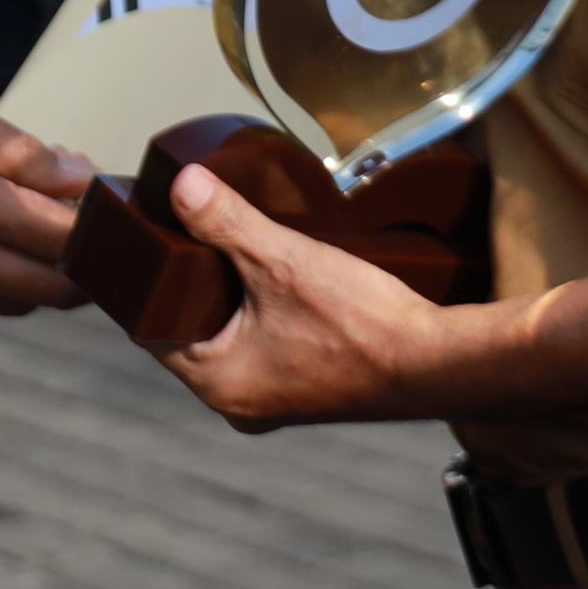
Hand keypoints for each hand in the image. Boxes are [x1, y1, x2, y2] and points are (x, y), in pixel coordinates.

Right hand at [0, 68, 94, 332]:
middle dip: (84, 264)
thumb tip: (79, 178)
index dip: (98, 222)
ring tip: (39, 239)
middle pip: (48, 287)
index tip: (110, 202)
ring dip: (38, 281)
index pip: (63, 235)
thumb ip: (19, 150)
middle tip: (94, 235)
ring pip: (10, 307)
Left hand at [153, 163, 465, 429]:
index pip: (152, 325)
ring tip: (231, 244)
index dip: (147, 277)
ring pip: (230, 336)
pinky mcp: (307, 391)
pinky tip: (274, 279)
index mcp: (217, 383)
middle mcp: (238, 403)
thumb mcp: (283, 259)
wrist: (440, 363)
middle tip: (189, 227)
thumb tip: (182, 185)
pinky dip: (261, 312)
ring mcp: (275, 401)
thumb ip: (226, 221)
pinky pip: (263, 346)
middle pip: (190, 329)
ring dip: (229, 295)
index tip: (150, 234)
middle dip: (191, 280)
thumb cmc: (363, 323)